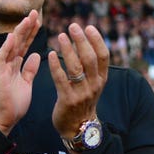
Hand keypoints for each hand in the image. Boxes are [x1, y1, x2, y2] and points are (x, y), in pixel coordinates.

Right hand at [0, 10, 40, 135]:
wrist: (4, 119)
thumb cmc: (13, 104)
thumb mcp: (26, 83)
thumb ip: (29, 69)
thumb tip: (35, 55)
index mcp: (15, 65)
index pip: (24, 45)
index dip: (31, 33)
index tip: (39, 20)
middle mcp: (7, 64)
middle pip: (18, 41)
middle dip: (26, 27)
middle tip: (35, 11)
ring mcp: (1, 68)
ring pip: (10, 46)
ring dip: (18, 32)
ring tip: (27, 19)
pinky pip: (1, 58)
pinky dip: (6, 47)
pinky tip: (12, 36)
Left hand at [49, 23, 108, 138]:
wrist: (77, 126)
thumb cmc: (82, 100)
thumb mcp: (92, 83)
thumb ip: (91, 67)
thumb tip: (87, 42)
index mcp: (101, 79)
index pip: (103, 56)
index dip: (97, 40)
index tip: (88, 27)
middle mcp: (94, 84)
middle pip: (90, 58)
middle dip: (82, 41)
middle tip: (73, 26)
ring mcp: (82, 93)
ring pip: (76, 67)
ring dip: (68, 50)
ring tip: (60, 36)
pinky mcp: (68, 100)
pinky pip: (61, 80)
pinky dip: (55, 66)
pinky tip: (50, 55)